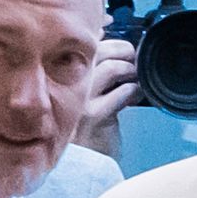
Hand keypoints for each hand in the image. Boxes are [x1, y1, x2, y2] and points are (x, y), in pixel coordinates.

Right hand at [76, 35, 141, 154]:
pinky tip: (136, 95)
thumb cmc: (82, 127)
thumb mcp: (83, 93)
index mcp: (59, 74)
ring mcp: (79, 99)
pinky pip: (122, 92)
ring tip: (135, 77)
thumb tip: (116, 46)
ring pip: (110, 68)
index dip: (103, 35)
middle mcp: (64, 83)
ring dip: (130, 69)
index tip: (119, 43)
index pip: (82, 44)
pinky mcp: (95, 116)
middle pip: (97, 50)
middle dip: (122, 50)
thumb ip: (93, 71)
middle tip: (133, 58)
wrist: (78, 162)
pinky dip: (134, 90)